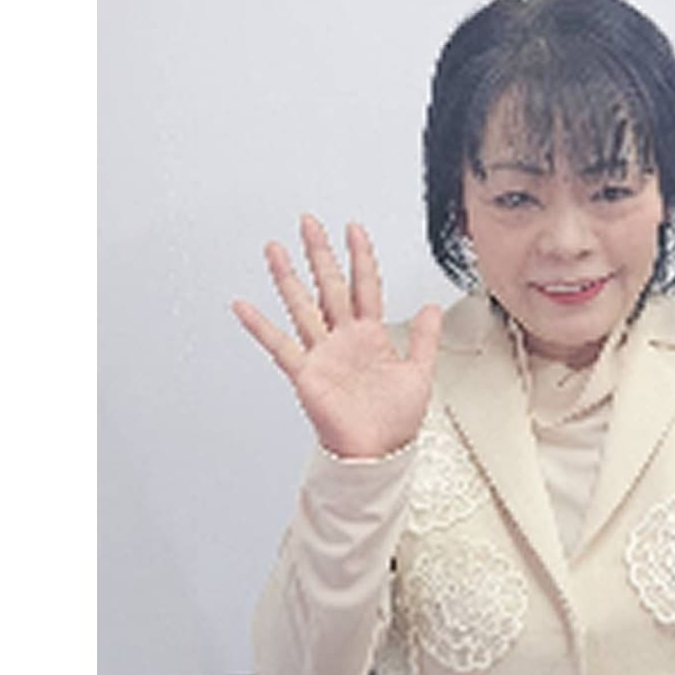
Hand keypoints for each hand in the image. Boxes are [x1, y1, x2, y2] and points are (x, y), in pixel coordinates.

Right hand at [232, 214, 441, 458]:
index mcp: (371, 336)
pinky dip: (260, 326)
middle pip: (329, 285)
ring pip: (302, 306)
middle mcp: (343, 339)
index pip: (364, 285)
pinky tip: (243, 305)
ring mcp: (322, 353)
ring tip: (275, 249)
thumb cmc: (395, 421)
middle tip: (308, 222)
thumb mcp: (419, 373)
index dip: (360, 257)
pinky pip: (280, 345)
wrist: (378, 453)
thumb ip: (423, 339)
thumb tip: (431, 307)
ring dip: (288, 277)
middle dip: (319, 252)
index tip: (353, 228)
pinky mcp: (305, 373)